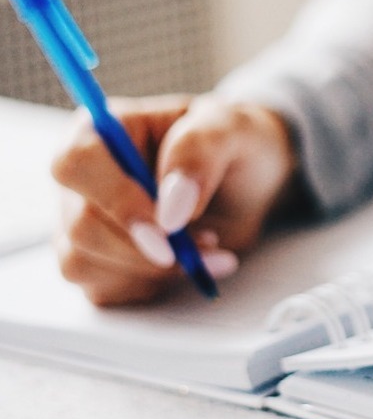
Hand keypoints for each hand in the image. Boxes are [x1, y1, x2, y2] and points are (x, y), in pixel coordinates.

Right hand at [52, 93, 298, 304]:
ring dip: (154, 270)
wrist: (250, 182)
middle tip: (209, 242)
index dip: (117, 200)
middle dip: (147, 248)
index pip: (77, 164)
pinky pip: (101, 288)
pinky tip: (186, 265)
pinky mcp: (97, 260)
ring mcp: (83, 221)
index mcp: (102, 130)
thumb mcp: (231, 129)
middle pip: (81, 225)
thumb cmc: (235, 144)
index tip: (169, 227)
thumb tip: (170, 208)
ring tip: (207, 246)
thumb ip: (198, 154)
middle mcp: (83, 177)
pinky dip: (151, 286)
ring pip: (84, 263)